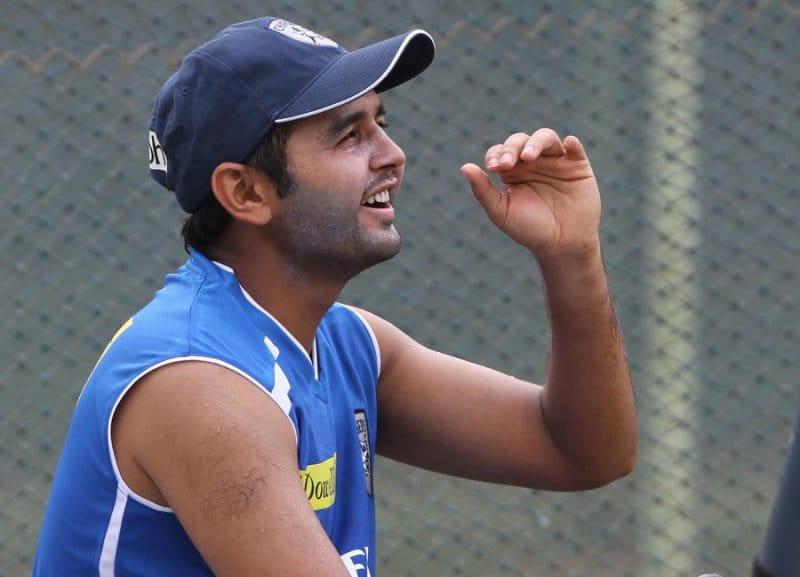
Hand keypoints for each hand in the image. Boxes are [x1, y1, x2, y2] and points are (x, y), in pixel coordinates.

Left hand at [460, 129, 600, 260]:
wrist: (561, 246)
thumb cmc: (529, 229)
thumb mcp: (501, 212)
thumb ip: (483, 190)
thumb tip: (464, 167)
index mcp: (512, 171)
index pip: (500, 152)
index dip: (495, 154)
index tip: (493, 168)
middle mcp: (533, 163)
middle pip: (520, 140)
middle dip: (511, 148)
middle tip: (508, 164)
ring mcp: (555, 162)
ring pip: (545, 138)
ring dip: (536, 142)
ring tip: (528, 157)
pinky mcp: (577, 167)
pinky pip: (575, 149)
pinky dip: (572, 144)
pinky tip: (568, 144)